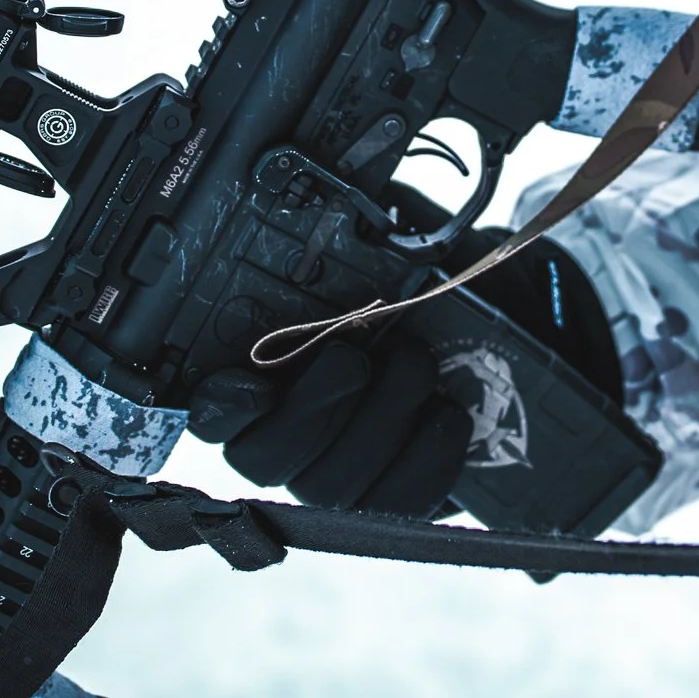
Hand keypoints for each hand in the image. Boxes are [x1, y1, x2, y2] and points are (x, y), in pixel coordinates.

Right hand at [184, 233, 618, 516]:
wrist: (488, 340)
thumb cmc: (416, 294)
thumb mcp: (380, 251)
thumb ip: (348, 235)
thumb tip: (348, 194)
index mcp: (259, 380)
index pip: (211, 413)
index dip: (221, 404)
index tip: (251, 378)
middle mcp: (286, 442)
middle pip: (266, 458)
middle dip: (315, 404)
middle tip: (355, 355)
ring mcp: (339, 480)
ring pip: (333, 485)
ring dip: (380, 419)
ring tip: (414, 364)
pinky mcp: (396, 503)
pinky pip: (400, 501)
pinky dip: (427, 453)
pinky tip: (445, 410)